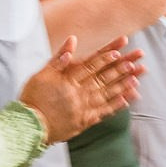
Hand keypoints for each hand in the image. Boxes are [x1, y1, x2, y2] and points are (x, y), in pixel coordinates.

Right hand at [20, 36, 141, 141]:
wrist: (29, 126)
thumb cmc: (33, 99)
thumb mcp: (42, 75)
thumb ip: (59, 58)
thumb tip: (72, 40)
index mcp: (67, 80)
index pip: (90, 66)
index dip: (105, 58)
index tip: (118, 52)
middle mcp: (78, 94)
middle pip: (102, 79)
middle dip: (120, 70)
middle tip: (135, 62)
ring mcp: (83, 108)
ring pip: (106, 94)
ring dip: (122, 86)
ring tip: (136, 78)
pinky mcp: (84, 121)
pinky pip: (103, 112)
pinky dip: (116, 105)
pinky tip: (128, 99)